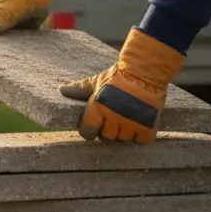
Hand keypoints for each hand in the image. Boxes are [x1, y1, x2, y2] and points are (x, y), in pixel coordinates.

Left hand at [59, 28, 184, 143]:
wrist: (147, 71)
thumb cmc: (119, 76)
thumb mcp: (98, 81)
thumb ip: (80, 89)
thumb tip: (62, 90)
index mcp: (98, 108)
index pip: (87, 132)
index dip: (89, 131)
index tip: (94, 127)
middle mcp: (114, 118)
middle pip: (106, 137)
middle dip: (108, 131)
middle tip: (113, 119)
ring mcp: (132, 124)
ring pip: (123, 139)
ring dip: (124, 132)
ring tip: (127, 118)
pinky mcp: (148, 127)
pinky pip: (140, 140)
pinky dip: (140, 134)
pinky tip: (139, 122)